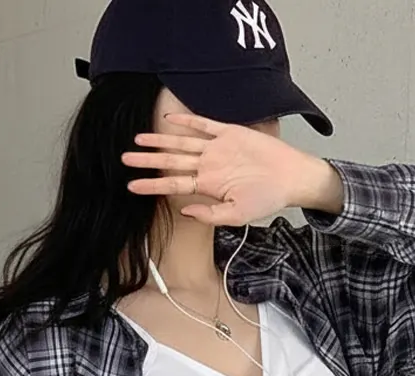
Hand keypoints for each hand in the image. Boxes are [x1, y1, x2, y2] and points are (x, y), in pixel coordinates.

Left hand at [122, 111, 342, 226]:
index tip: (131, 186)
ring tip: (138, 140)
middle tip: (124, 159)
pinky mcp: (229, 132)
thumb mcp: (237, 214)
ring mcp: (217, 148)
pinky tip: (169, 120)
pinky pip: (204, 125)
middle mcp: (208, 166)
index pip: (173, 184)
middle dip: (147, 161)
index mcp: (208, 186)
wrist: (290, 177)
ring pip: (182, 143)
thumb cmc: (267, 199)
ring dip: (160, 141)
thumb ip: (210, 215)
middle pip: (171, 162)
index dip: (151, 185)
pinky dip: (188, 122)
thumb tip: (185, 212)